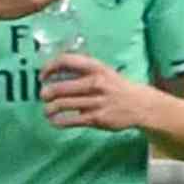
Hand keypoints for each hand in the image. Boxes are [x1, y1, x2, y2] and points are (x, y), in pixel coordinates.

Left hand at [42, 52, 159, 130]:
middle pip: (59, 87)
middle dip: (46, 93)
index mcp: (95, 68)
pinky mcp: (98, 118)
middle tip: (43, 96)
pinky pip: (71, 120)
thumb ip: (80, 68)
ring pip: (62, 104)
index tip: (42, 76)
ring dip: (49, 108)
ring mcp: (97, 102)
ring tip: (47, 110)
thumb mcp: (102, 70)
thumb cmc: (114, 86)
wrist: (141, 105)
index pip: (65, 61)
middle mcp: (96, 83)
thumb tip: (51, 71)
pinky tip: (54, 121)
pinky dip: (58, 121)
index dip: (48, 68)